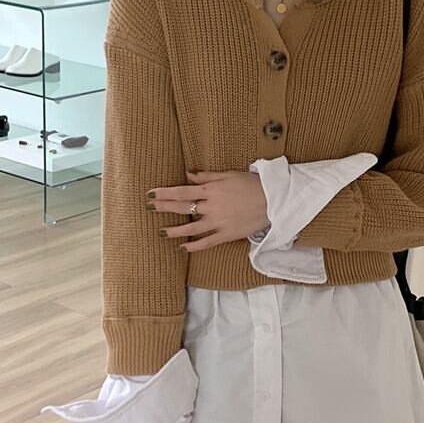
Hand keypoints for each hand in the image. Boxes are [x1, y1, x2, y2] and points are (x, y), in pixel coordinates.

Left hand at [145, 170, 269, 251]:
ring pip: (191, 228)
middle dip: (164, 207)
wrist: (273, 200)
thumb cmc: (252, 184)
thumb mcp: (228, 175)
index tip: (151, 194)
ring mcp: (219, 222)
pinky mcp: (227, 234)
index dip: (164, 193)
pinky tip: (183, 247)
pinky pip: (207, 242)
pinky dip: (194, 246)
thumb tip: (187, 175)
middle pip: (182, 207)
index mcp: (211, 190)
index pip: (182, 191)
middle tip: (149, 208)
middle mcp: (212, 207)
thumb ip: (206, 177)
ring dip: (175, 230)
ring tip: (162, 232)